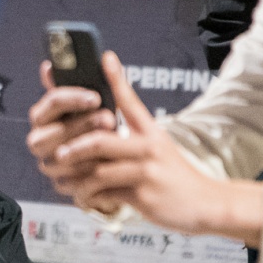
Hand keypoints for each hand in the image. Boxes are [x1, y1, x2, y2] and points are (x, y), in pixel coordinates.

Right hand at [24, 57, 121, 183]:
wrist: (111, 158)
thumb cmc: (99, 124)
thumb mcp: (94, 102)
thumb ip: (83, 82)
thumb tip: (79, 60)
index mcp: (43, 116)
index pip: (50, 103)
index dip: (72, 99)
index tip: (95, 96)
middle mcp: (40, 140)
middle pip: (51, 133)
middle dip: (81, 124)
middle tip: (109, 118)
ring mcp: (49, 163)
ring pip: (60, 158)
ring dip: (87, 148)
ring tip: (111, 140)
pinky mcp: (61, 184)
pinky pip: (71, 180)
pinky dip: (89, 171)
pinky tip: (108, 162)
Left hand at [29, 53, 262, 241]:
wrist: (204, 204)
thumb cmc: (175, 176)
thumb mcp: (159, 147)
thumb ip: (133, 136)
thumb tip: (103, 127)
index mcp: (151, 131)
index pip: (130, 100)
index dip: (116, 78)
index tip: (105, 58)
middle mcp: (149, 146)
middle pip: (100, 140)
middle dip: (74, 147)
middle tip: (58, 153)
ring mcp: (146, 170)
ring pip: (98, 170)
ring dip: (76, 179)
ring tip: (65, 182)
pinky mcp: (143, 194)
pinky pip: (106, 193)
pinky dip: (89, 197)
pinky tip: (83, 199)